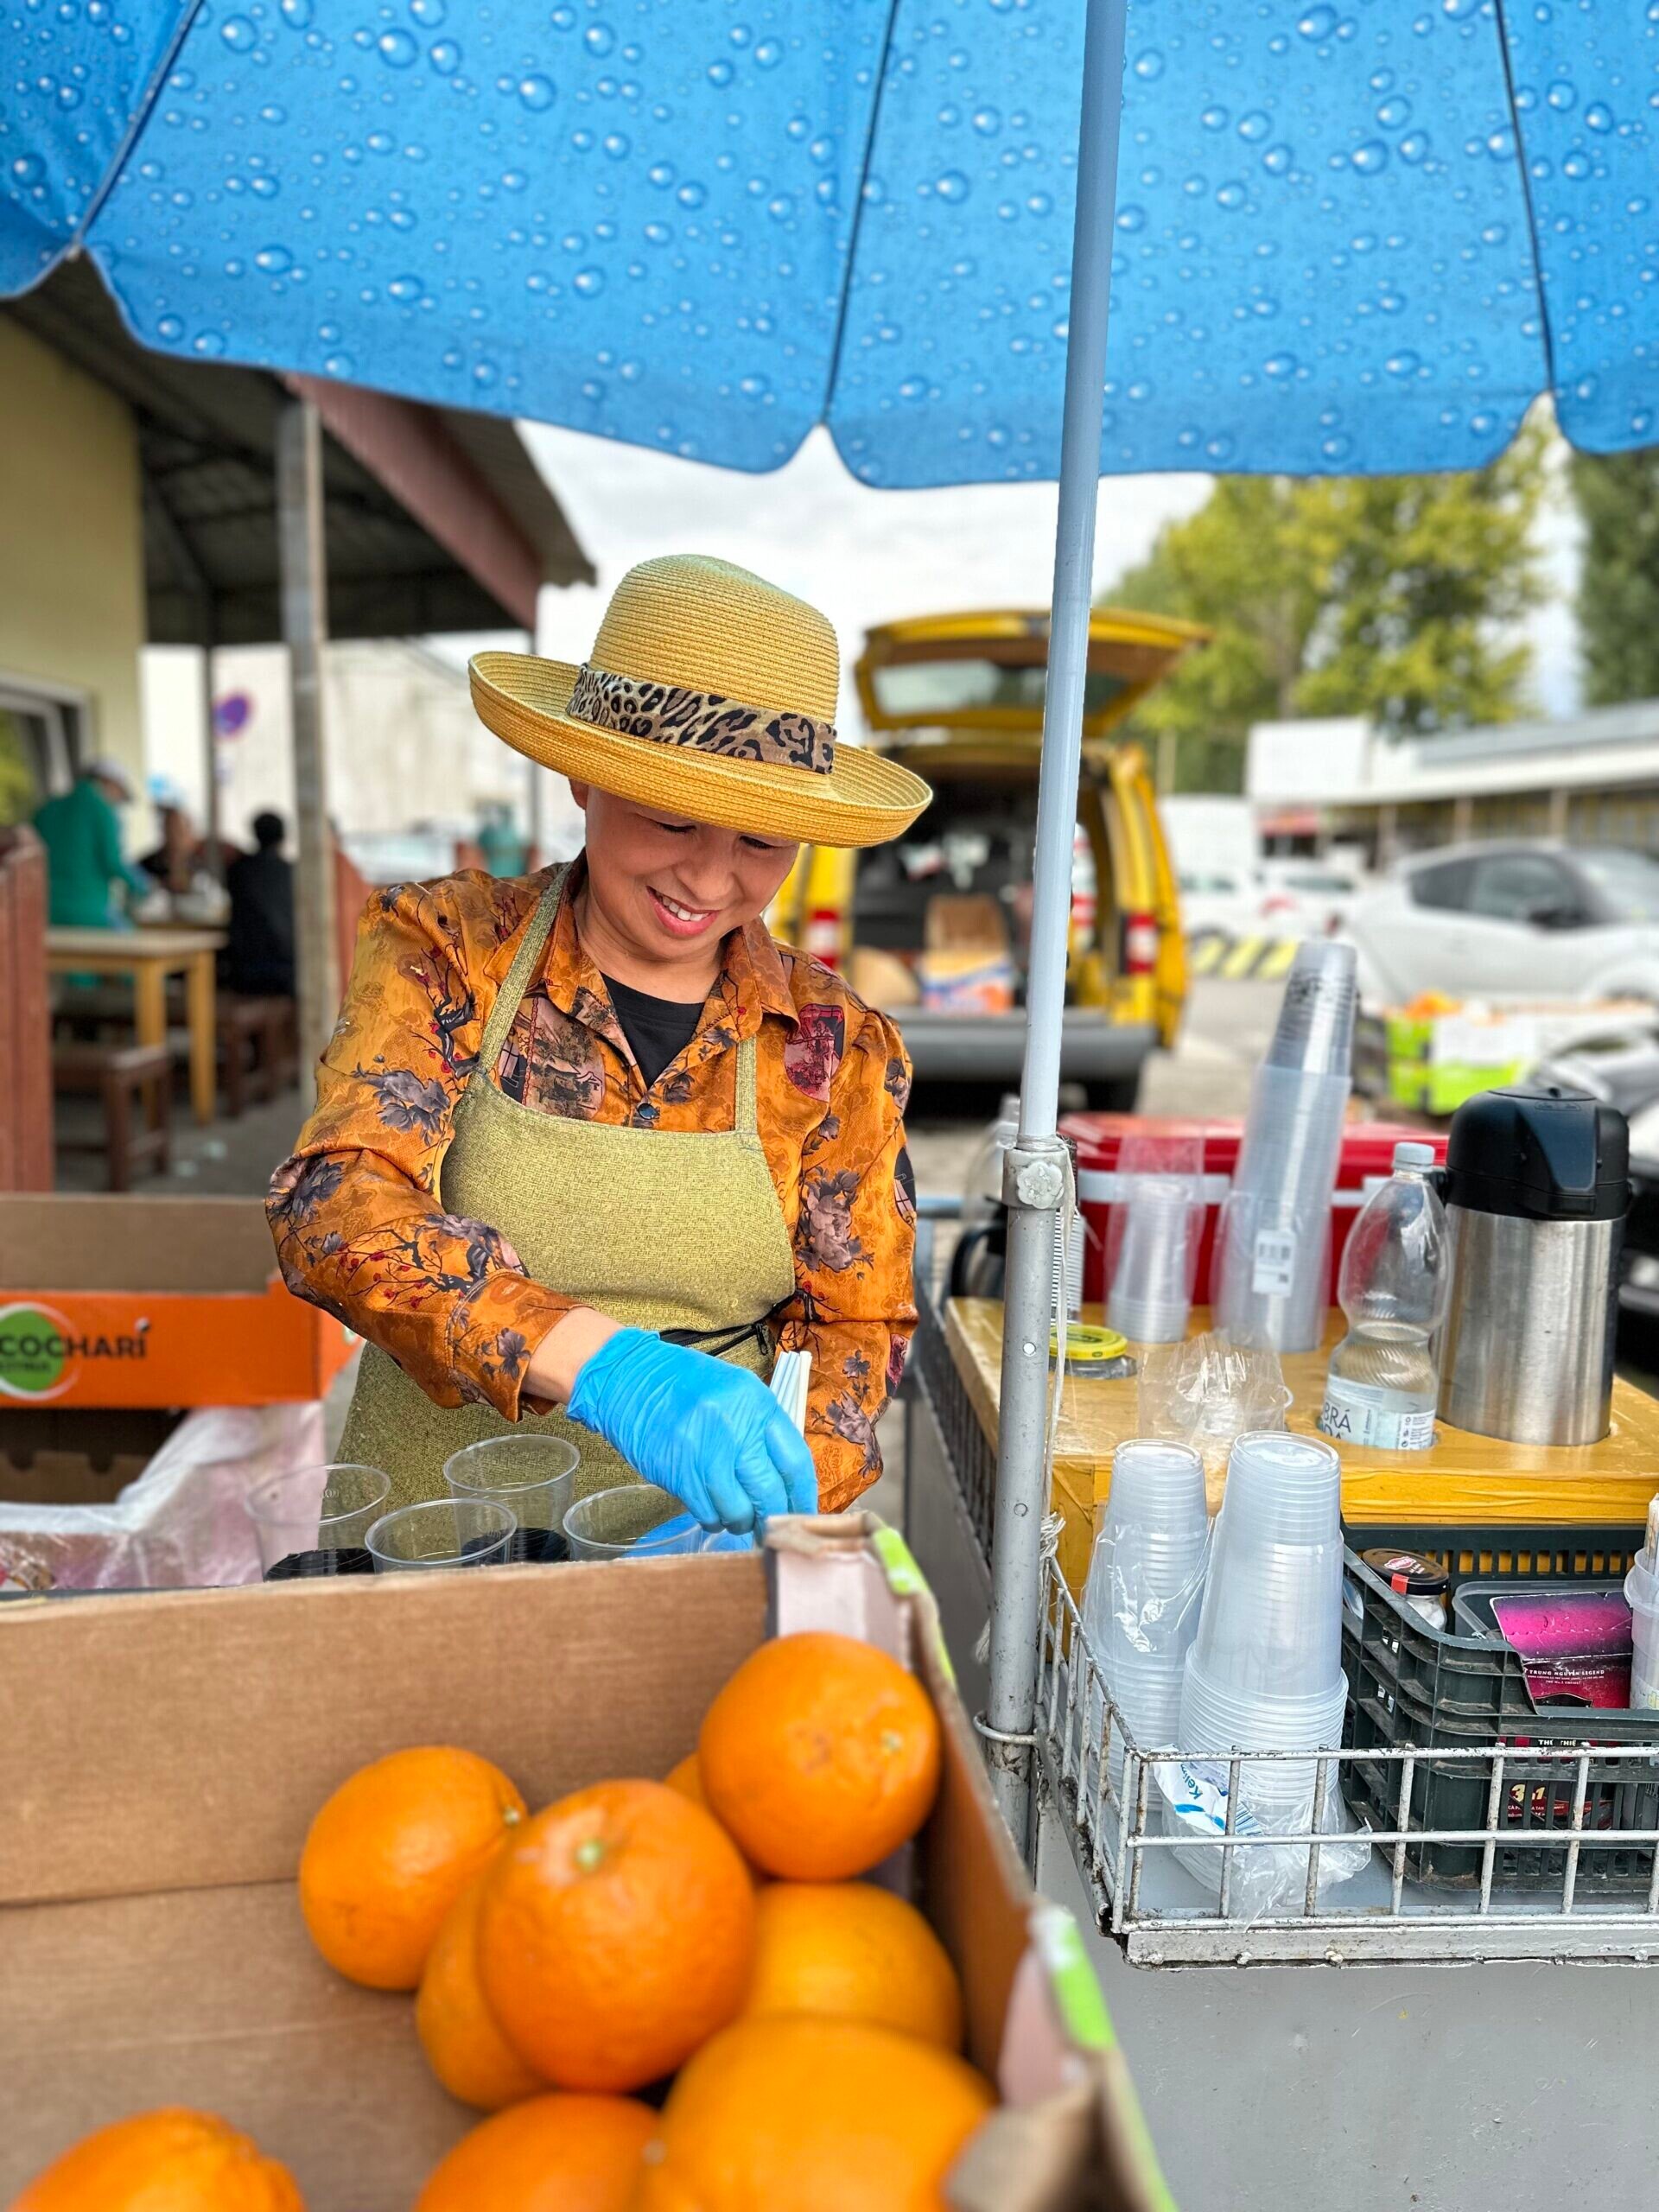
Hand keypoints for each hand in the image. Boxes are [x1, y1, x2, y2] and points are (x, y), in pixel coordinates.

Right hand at [565, 1328, 817, 1532]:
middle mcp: (735, 1428)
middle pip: (770, 1492)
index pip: (795, 1462)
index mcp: (756, 1403)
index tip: (802, 1512)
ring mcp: (704, 1453)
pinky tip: (713, 1510)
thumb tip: (784, 1479)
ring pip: (739, 1510)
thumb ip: (761, 1429)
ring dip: (742, 1522)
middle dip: (774, 1516)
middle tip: (773, 1525)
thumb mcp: (736, 1392)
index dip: (803, 1495)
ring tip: (739, 1518)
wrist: (628, 1379)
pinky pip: (708, 1512)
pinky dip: (715, 1519)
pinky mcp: (678, 1474)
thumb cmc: (685, 1384)